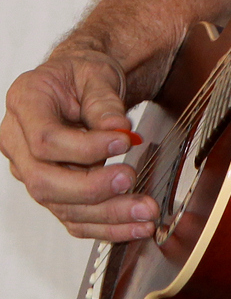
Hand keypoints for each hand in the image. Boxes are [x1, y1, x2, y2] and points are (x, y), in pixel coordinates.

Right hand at [1, 46, 157, 240]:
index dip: (84, 147)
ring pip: (60, 207)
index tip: (124, 141)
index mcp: (25, 102)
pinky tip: (135, 226)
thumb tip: (117, 129)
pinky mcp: (51, 190)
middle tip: (130, 179)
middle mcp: (18, 141)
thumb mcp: (96, 73)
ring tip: (145, 213)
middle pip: (44, 182)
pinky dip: (106, 225)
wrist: (79, 84)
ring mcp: (30, 170)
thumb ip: (104, 101)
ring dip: (107, 215)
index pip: (45, 139)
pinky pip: (73, 217)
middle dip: (91, 189)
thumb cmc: (82, 73)